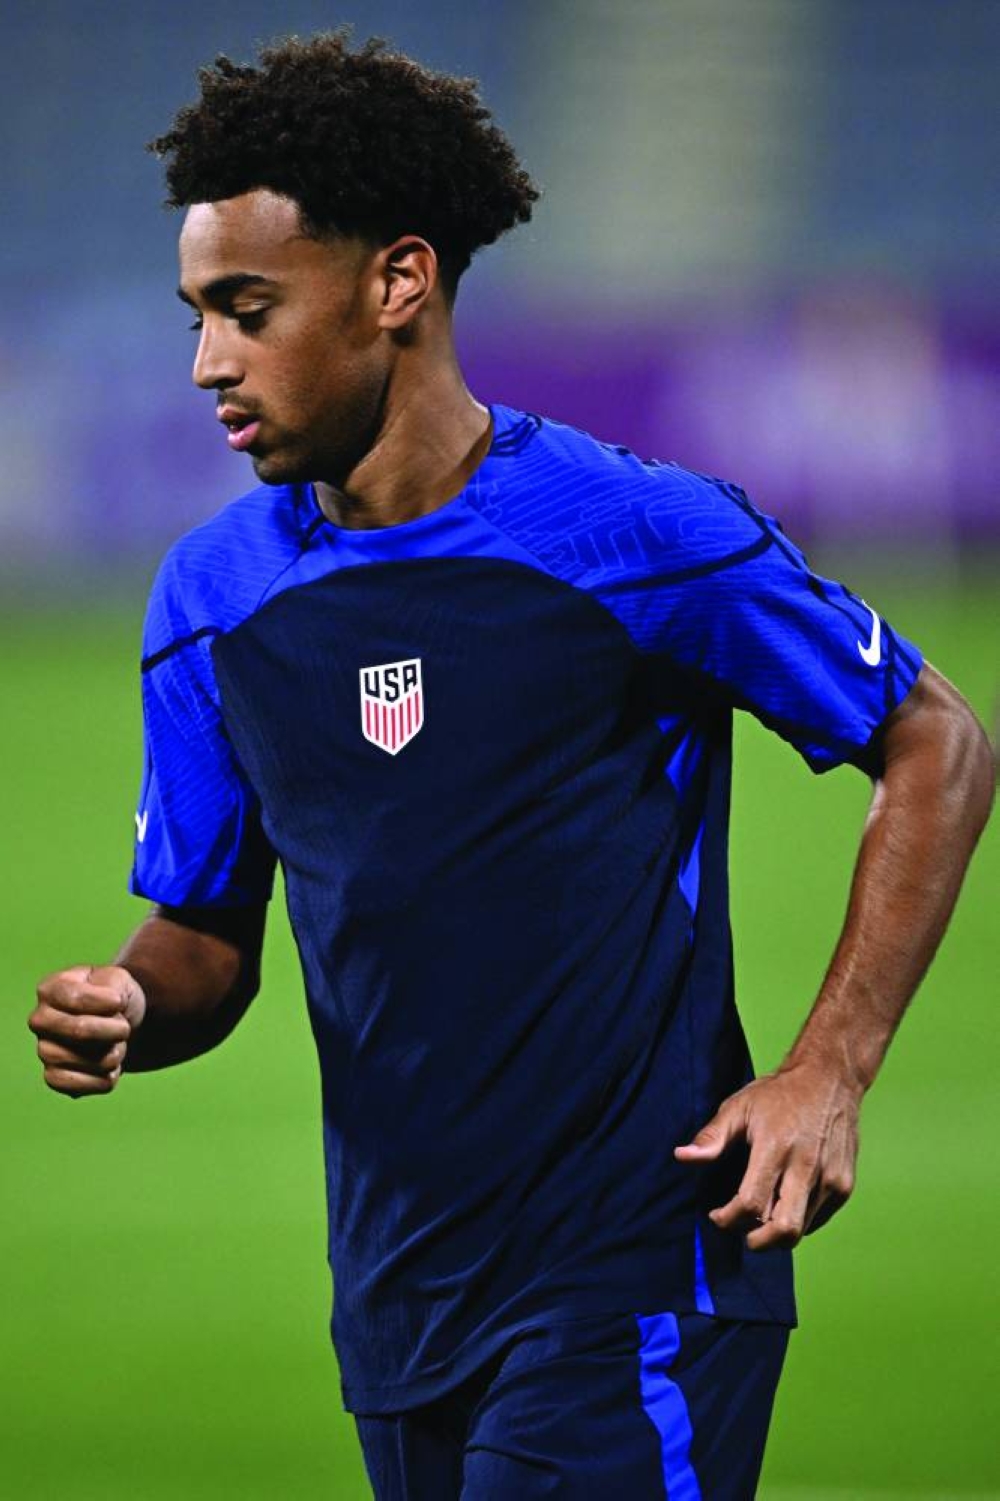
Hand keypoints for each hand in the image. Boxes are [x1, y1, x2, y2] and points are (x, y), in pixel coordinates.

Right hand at [29, 965, 146, 1097]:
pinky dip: (105, 1079)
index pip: (76, 998)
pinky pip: (78, 1088)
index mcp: (50, 990)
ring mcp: (44, 1050)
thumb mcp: (118, 980)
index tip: (120, 1002)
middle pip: (79, 1030)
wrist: (116, 1022)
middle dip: (116, 1030)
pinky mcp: (53, 1078)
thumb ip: (113, 985)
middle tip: (124, 1028)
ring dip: (114, 1055)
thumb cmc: (112, 997)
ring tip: (116, 1046)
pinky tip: (110, 1068)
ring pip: (85, 1060)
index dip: (109, 1003)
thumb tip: (113, 1007)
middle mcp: (40, 1021)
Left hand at [674, 1059, 863, 1249]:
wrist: (830, 1079)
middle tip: (742, 1234)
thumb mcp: (739, 1107)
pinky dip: (797, 1221)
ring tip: (760, 1216)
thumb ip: (712, 1137)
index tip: (717, 1215)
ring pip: (801, 1229)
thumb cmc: (779, 1094)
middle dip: (757, 1241)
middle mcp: (807, 1166)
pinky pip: (817, 1219)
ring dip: (775, 1232)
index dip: (729, 1219)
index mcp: (776, 1147)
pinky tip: (782, 1203)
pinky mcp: (844, 1185)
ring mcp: (831, 1178)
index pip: (751, 1203)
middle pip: (783, 1229)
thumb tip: (682, 1157)